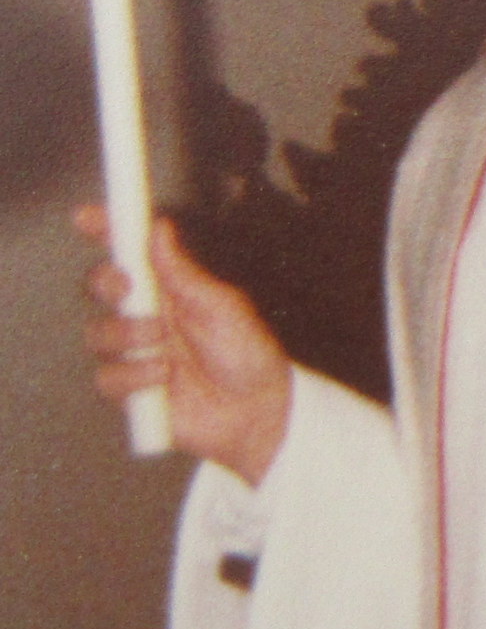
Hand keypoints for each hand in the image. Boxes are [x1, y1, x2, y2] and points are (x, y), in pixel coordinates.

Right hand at [78, 207, 291, 485]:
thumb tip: (158, 227)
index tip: (87, 216)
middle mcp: (146, 314)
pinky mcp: (128, 388)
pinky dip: (135, 376)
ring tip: (167, 348)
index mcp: (170, 287)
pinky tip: (165, 379)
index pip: (129, 252)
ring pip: (97, 333)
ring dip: (129, 336)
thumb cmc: (247, 354)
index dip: (105, 231)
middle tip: (128, 288)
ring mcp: (134, 351)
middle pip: (100, 287)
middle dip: (107, 283)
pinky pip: (107, 377)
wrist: (256, 411)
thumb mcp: (221, 306)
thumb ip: (184, 272)